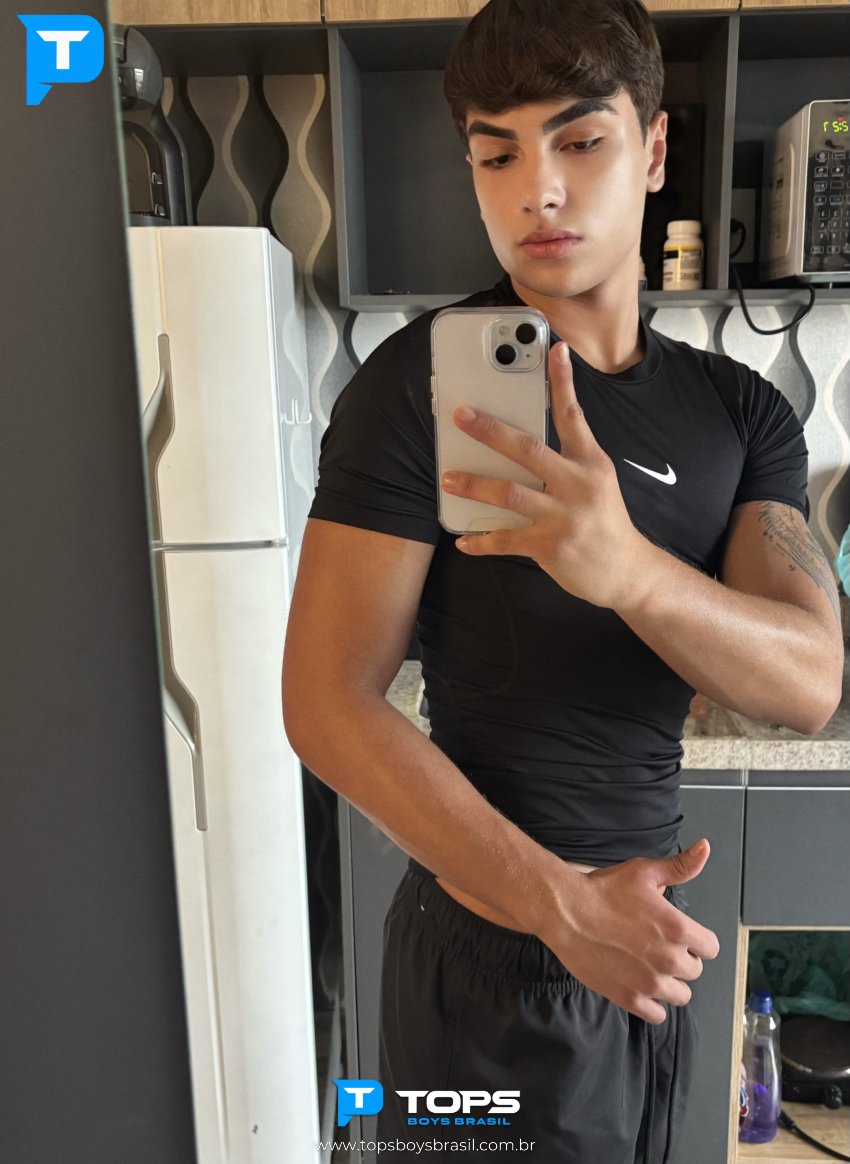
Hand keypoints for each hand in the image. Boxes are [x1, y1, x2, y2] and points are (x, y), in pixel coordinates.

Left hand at [441, 341, 656, 609]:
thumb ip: (568, 459)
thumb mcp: (598, 481)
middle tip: (461, 416)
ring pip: (509, 493)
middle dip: (490, 430)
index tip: (555, 350)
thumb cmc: (605, 521)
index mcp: (591, 463)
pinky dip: (481, 541)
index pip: (574, 415)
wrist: (626, 571)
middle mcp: (578, 485)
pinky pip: (506, 540)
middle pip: (528, 450)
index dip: (564, 382)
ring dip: (473, 485)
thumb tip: (520, 443)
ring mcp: (564, 517)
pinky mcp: (551, 546)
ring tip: (448, 478)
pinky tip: (464, 540)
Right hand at [538, 839, 719, 1023]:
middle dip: (682, 959)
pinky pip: (657, 1016)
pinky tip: (642, 988)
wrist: (566, 911)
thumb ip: (680, 866)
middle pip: (695, 971)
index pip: (711, 948)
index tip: (683, 936)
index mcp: (677, 928)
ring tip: (652, 968)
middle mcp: (669, 959)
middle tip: (660, 947)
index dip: (698, 940)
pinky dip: (653, 1006)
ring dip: (671, 983)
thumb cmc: (604, 890)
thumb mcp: (644, 872)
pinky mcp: (629, 998)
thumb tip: (705, 848)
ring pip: (680, 995)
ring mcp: (649, 983)